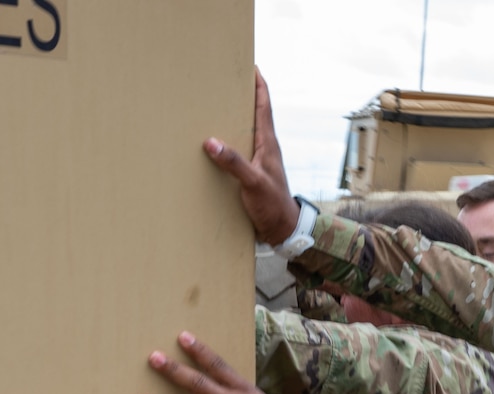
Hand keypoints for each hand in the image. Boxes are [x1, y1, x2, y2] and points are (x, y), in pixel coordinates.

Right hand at [205, 69, 298, 245]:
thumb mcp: (252, 183)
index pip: (264, 105)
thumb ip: (234, 163)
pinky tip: (216, 143)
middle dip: (243, 95)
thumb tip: (211, 142)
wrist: (283, 229)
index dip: (258, 84)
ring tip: (217, 105)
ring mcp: (259, 159)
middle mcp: (264, 146)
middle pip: (254, 112)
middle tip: (228, 79)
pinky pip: (240, 148)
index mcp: (267, 143)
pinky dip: (229, 140)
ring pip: (246, 130)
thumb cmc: (272, 205)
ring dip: (234, 117)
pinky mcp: (253, 171)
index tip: (250, 65)